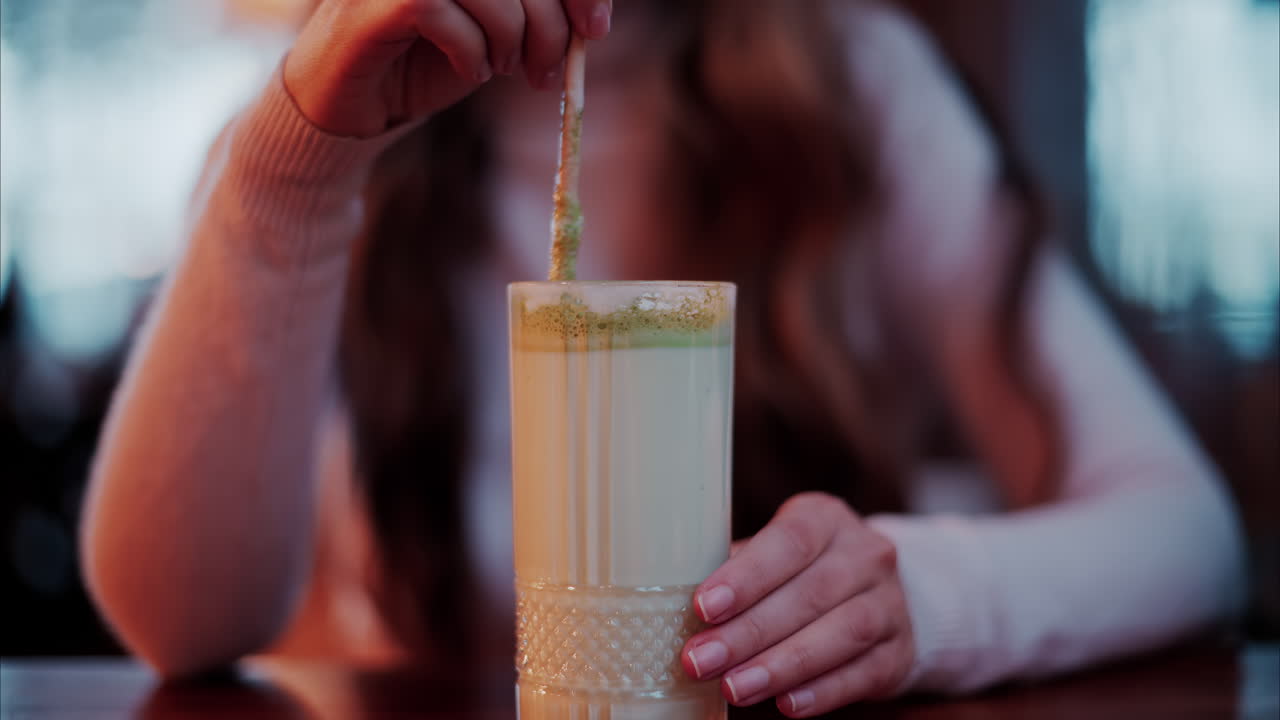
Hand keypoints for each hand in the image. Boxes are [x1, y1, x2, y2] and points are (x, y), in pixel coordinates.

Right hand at [284, 0, 611, 137]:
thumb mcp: (499, 35)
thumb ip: (538, 16)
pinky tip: (467, 70)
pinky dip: (468, 50)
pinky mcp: (374, 1)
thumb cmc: (427, 60)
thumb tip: (591, 18)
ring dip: (509, 41)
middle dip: (549, 27)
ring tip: (498, 69)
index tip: (594, 30)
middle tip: (546, 72)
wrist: (355, 104)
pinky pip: (440, 13)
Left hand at [681, 493, 914, 715]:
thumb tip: (674, 602)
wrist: (876, 593)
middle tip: (701, 661)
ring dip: (782, 666)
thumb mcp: (770, 555)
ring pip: (841, 634)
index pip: (788, 543)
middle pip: (808, 594)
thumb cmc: (798, 572)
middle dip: (748, 633)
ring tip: (734, 688)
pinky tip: (785, 704)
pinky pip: (863, 673)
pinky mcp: (899, 651)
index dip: (745, 577)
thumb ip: (734, 572)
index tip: (702, 607)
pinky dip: (822, 691)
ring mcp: (890, 603)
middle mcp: (866, 554)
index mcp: (825, 519)